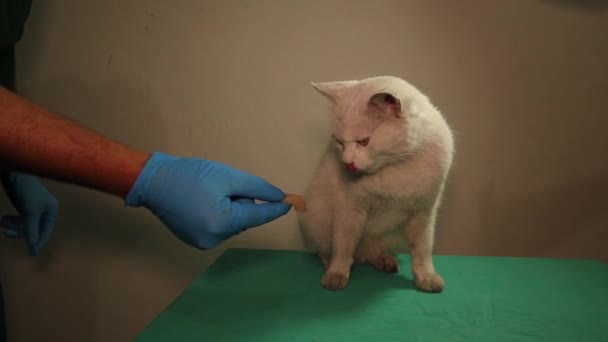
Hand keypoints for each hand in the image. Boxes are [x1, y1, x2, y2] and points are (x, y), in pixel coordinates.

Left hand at [0, 171, 58, 254]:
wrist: (14, 174)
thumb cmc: (26, 192)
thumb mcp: (29, 212)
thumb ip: (31, 229)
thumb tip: (33, 245)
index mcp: (51, 211)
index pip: (46, 231)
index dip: (39, 242)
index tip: (32, 253)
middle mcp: (45, 211)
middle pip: (35, 229)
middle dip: (20, 232)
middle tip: (7, 234)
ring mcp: (34, 209)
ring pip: (25, 225)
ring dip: (12, 226)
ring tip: (1, 222)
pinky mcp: (24, 206)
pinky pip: (19, 220)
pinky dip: (10, 221)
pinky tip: (2, 218)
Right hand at [125, 152, 290, 248]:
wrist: (153, 181)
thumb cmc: (190, 174)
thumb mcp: (227, 177)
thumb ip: (256, 189)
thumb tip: (278, 198)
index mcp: (222, 223)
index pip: (257, 216)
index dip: (275, 208)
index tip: (293, 203)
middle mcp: (214, 238)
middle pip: (244, 219)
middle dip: (243, 202)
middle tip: (225, 185)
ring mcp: (203, 242)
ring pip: (233, 223)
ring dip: (231, 208)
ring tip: (211, 191)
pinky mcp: (196, 240)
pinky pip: (220, 227)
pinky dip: (220, 214)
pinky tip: (205, 201)